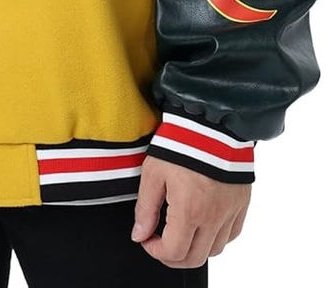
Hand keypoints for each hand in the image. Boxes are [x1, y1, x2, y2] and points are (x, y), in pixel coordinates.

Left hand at [131, 155, 250, 268]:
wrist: (212, 123)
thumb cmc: (180, 143)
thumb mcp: (153, 172)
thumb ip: (145, 208)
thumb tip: (139, 235)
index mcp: (189, 211)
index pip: (174, 252)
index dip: (156, 252)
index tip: (147, 239)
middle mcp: (213, 217)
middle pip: (195, 258)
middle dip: (173, 256)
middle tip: (161, 242)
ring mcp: (230, 212)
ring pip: (214, 250)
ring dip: (195, 249)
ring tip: (181, 233)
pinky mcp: (241, 203)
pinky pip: (231, 234)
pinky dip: (216, 238)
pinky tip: (203, 225)